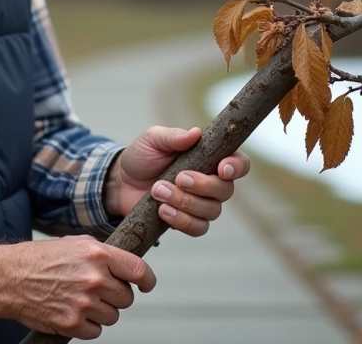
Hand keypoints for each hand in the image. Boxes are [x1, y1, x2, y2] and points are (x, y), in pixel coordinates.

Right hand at [0, 236, 155, 338]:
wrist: (9, 278)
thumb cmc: (39, 259)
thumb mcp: (75, 243)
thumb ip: (103, 253)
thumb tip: (126, 265)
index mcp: (97, 255)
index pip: (138, 271)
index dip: (146, 280)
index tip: (146, 284)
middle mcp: (93, 279)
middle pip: (126, 297)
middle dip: (116, 295)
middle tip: (98, 290)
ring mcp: (83, 303)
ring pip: (113, 316)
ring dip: (102, 311)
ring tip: (82, 299)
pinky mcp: (72, 324)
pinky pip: (96, 331)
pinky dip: (88, 325)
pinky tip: (74, 311)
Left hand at [104, 126, 250, 235]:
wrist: (122, 182)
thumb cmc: (142, 156)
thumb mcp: (153, 139)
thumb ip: (173, 136)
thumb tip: (195, 133)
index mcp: (210, 157)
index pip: (239, 163)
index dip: (237, 167)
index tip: (221, 168)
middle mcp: (211, 182)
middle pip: (226, 190)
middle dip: (203, 185)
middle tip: (178, 177)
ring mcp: (201, 204)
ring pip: (212, 211)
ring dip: (185, 202)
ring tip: (158, 190)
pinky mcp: (187, 221)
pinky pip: (198, 228)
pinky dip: (181, 220)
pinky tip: (162, 210)